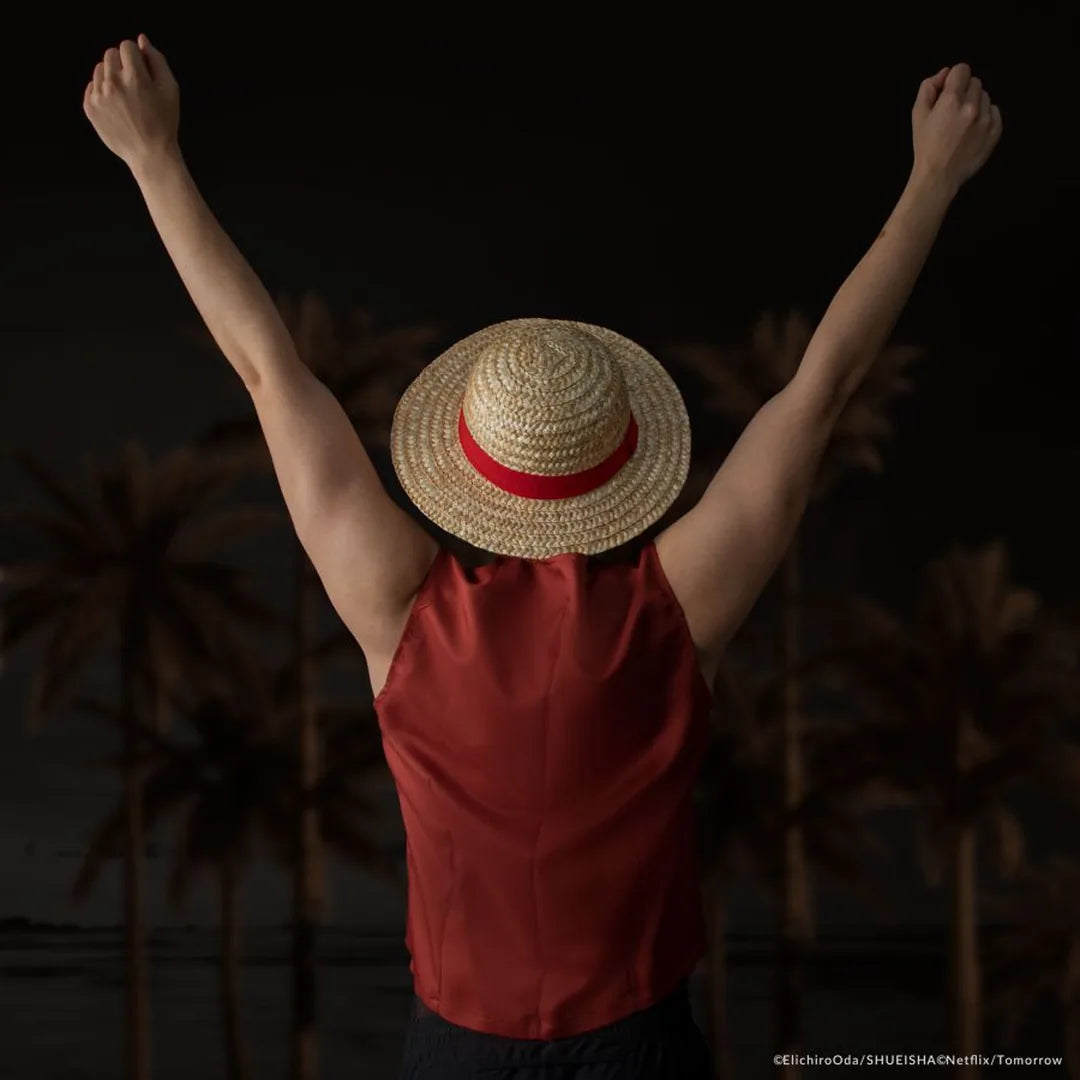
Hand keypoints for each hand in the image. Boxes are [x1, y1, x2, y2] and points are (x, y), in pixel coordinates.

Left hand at [83, 34, 179, 169]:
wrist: (150, 154)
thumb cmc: (164, 122)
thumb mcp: (170, 89)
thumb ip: (157, 60)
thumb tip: (141, 40)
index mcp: (135, 77)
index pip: (127, 46)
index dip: (137, 57)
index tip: (143, 72)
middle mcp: (113, 83)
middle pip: (111, 54)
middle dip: (123, 64)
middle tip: (134, 86)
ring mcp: (99, 95)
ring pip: (100, 69)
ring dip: (112, 77)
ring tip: (126, 97)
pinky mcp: (90, 107)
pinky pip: (92, 86)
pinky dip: (103, 92)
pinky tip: (117, 106)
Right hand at [911, 63, 1001, 194]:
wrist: (938, 176)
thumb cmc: (926, 147)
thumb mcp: (917, 115)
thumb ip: (928, 87)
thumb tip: (944, 74)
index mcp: (951, 100)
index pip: (962, 69)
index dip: (953, 78)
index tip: (949, 90)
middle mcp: (971, 107)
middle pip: (975, 82)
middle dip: (964, 92)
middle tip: (953, 111)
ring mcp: (985, 120)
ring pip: (985, 97)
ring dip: (975, 104)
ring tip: (962, 123)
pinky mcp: (995, 131)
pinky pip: (995, 112)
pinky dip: (985, 116)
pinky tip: (972, 129)